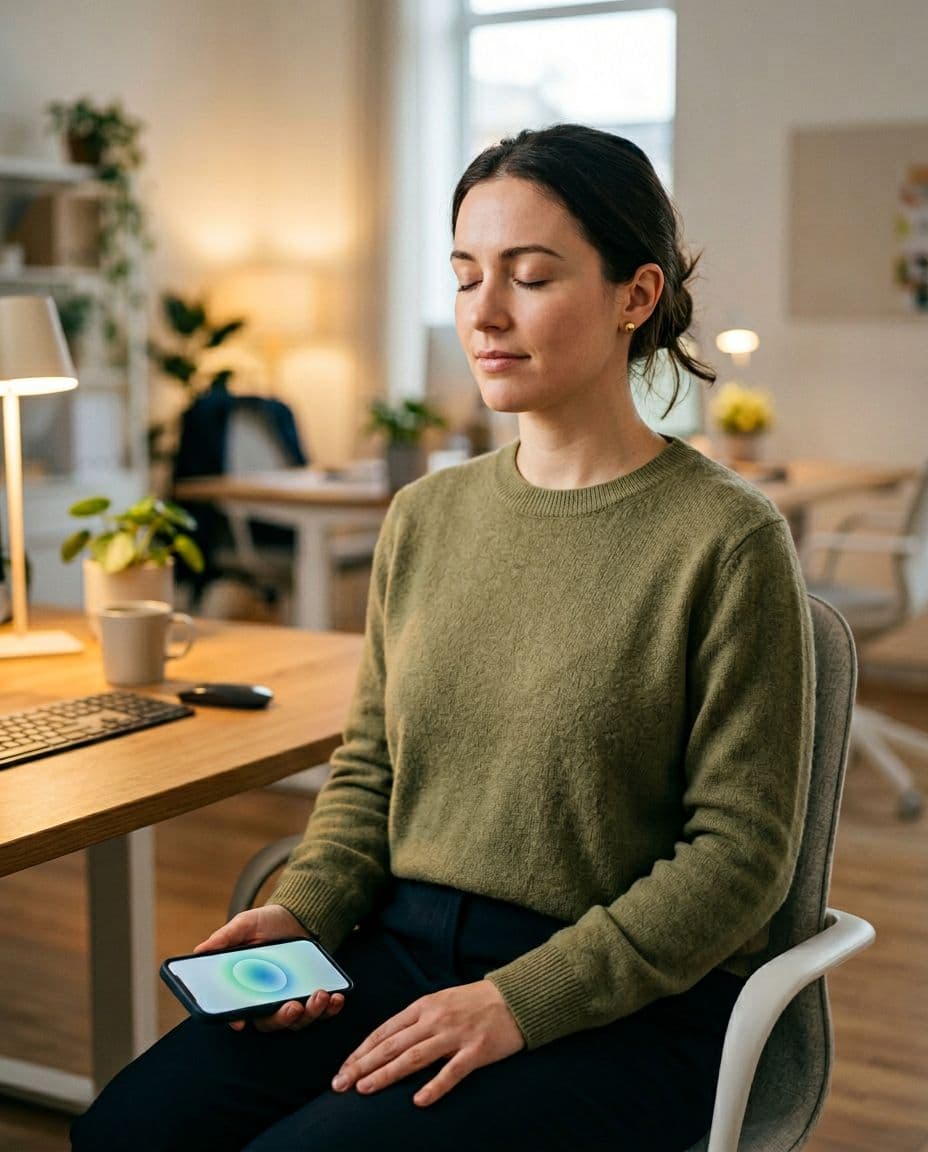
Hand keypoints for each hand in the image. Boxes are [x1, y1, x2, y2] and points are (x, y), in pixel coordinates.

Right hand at [194, 904, 345, 1032]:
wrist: (297, 915)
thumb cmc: (265, 923)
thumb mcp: (244, 925)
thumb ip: (225, 938)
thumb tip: (200, 950)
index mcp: (246, 989)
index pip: (237, 1011)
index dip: (236, 1020)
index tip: (240, 1023)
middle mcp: (267, 1000)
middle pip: (271, 1022)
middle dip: (283, 1018)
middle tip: (293, 1007)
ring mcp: (291, 999)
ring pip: (298, 1020)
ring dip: (311, 1013)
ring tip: (320, 996)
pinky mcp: (312, 995)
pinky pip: (322, 1011)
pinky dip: (330, 1008)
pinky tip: (336, 998)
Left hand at [331, 980, 523, 1106]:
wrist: (515, 997)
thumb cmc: (475, 1001)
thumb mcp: (441, 1001)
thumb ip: (417, 1019)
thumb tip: (388, 1041)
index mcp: (424, 1006)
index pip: (385, 1030)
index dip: (362, 1050)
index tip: (344, 1068)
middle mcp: (436, 1019)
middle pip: (393, 1045)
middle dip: (363, 1065)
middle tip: (341, 1083)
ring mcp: (455, 1035)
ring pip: (414, 1057)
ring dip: (387, 1074)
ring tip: (365, 1089)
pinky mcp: (476, 1050)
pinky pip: (452, 1071)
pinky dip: (434, 1086)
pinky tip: (418, 1101)